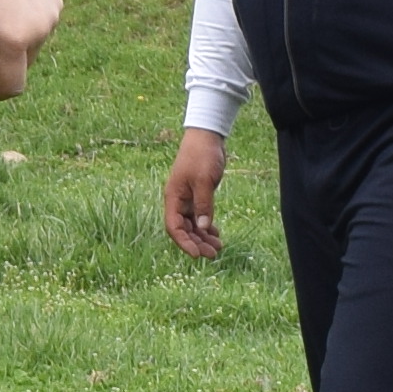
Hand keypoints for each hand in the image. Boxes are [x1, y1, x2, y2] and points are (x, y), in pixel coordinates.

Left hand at [0, 0, 62, 94]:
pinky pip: (42, 24)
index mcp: (12, 42)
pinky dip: (28, 22)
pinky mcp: (56, 1)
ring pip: (34, 45)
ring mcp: (50, 15)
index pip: (13, 87)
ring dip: (18, 41)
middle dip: (7, 62)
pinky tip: (11, 2)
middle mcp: (38, 31)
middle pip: (25, 66)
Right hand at [163, 127, 229, 261]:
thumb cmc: (202, 156)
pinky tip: (216, 233)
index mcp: (173, 197)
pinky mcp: (198, 195)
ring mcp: (187, 199)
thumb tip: (202, 228)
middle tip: (213, 254)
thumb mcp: (203, 180)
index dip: (184, 243)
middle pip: (184, 229)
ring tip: (219, 247)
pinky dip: (207, 226)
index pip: (174, 227)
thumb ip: (203, 205)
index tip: (197, 254)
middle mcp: (178, 201)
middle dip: (197, 243)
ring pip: (193, 225)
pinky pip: (200, 216)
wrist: (207, 137)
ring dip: (203, 237)